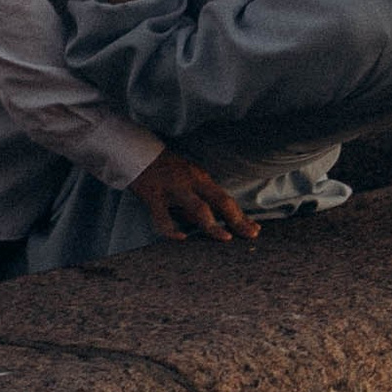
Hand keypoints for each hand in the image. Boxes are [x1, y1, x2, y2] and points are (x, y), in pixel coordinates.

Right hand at [131, 149, 256, 243]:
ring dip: (213, 224)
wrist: (137, 154)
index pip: (226, 199)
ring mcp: (173, 189)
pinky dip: (171, 228)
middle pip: (220, 201)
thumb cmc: (166, 171)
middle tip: (250, 234)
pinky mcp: (153, 195)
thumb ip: (200, 203)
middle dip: (237, 219)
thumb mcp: (187, 183)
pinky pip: (163, 216)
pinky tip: (180, 237)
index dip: (241, 216)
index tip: (255, 230)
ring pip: (197, 207)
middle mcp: (191, 183)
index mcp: (201, 179)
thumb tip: (218, 225)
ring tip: (225, 238)